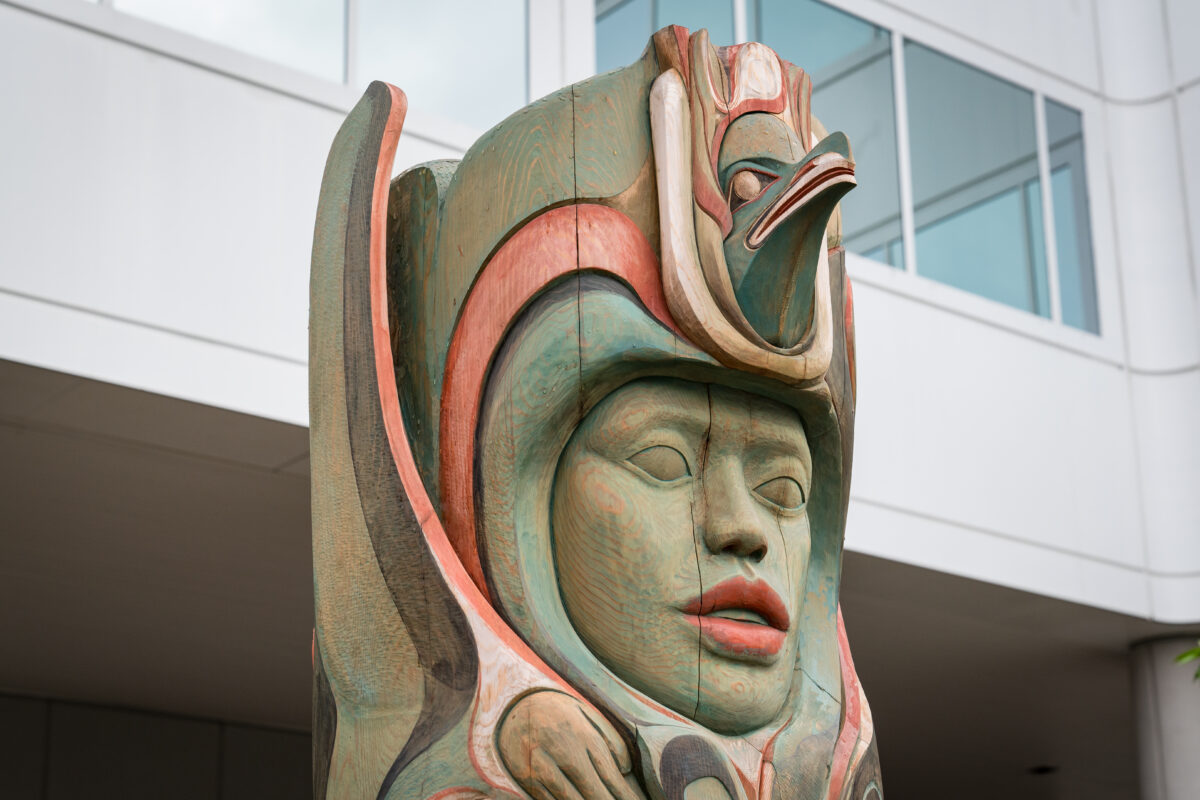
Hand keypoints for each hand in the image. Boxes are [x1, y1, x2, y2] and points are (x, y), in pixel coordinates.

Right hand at [497, 690, 644, 799]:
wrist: (514, 705)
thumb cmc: (561, 714)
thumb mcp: (588, 716)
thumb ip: (610, 739)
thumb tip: (626, 769)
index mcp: (583, 734)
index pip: (609, 774)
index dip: (624, 795)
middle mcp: (563, 750)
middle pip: (592, 791)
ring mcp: (542, 765)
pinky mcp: (526, 777)